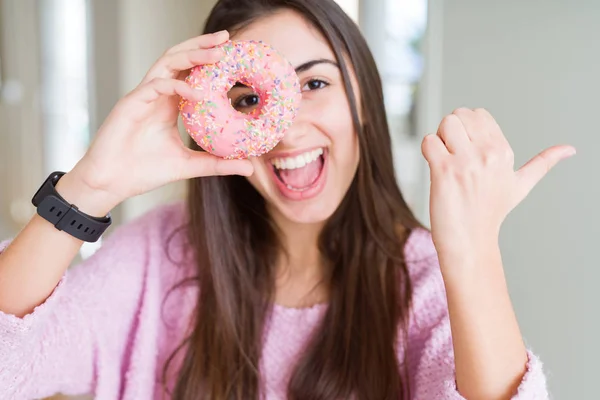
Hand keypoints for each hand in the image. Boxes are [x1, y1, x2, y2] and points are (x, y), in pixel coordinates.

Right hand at [62, 30, 252, 214]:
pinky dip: (177, 86)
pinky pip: (156, 86)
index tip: (234, 55)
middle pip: (180, 59)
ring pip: (167, 63)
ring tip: (217, 53)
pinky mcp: (131, 103)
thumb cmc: (143, 171)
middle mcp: (156, 94)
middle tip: (227, 39)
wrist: (111, 183)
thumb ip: (217, 163)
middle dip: (202, 46)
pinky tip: (197, 93)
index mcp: (169, 103)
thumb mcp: (189, 166)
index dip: (209, 61)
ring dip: (192, 55)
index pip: (190, 73)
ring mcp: (142, 96)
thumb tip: (249, 166)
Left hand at [421, 107, 574, 257]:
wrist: (470, 241)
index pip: (478, 114)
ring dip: (438, 139)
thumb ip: (543, 163)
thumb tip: (570, 149)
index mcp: (504, 152)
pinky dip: (427, 151)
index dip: (465, 128)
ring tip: (444, 161)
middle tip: (451, 154)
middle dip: (450, 130)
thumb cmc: (491, 213)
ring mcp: (466, 162)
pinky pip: (429, 141)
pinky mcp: (444, 171)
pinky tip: (435, 168)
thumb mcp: (521, 185)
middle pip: (459, 115)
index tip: (466, 151)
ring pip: (444, 124)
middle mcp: (487, 154)